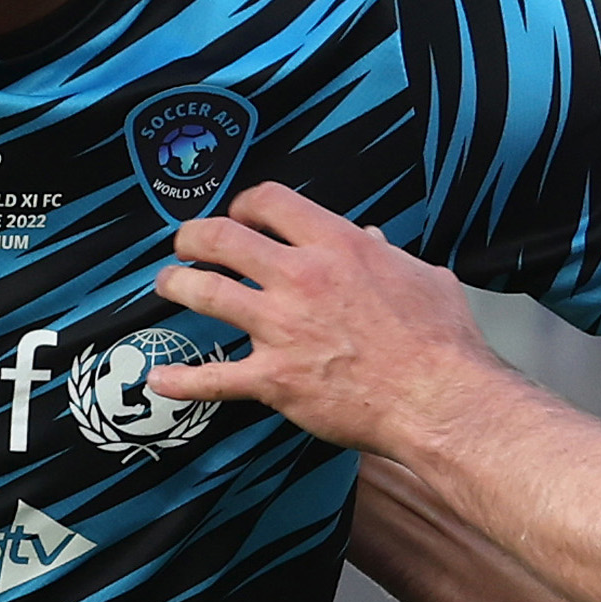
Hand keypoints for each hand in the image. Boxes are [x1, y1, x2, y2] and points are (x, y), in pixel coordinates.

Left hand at [150, 185, 503, 457]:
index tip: (239, 215)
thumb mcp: (423, 277)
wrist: (439, 398)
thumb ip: (390, 256)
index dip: (244, 204)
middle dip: (193, 236)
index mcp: (337, 246)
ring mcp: (282, 329)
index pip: (269, 203)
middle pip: (222, 238)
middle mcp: (301, 279)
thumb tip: (376, 242)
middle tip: (186, 244)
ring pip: (205, 293)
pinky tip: (160, 379)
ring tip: (167, 285)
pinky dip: (182, 380)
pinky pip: (214, 377)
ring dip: (176, 285)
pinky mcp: (275, 379)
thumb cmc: (441, 341)